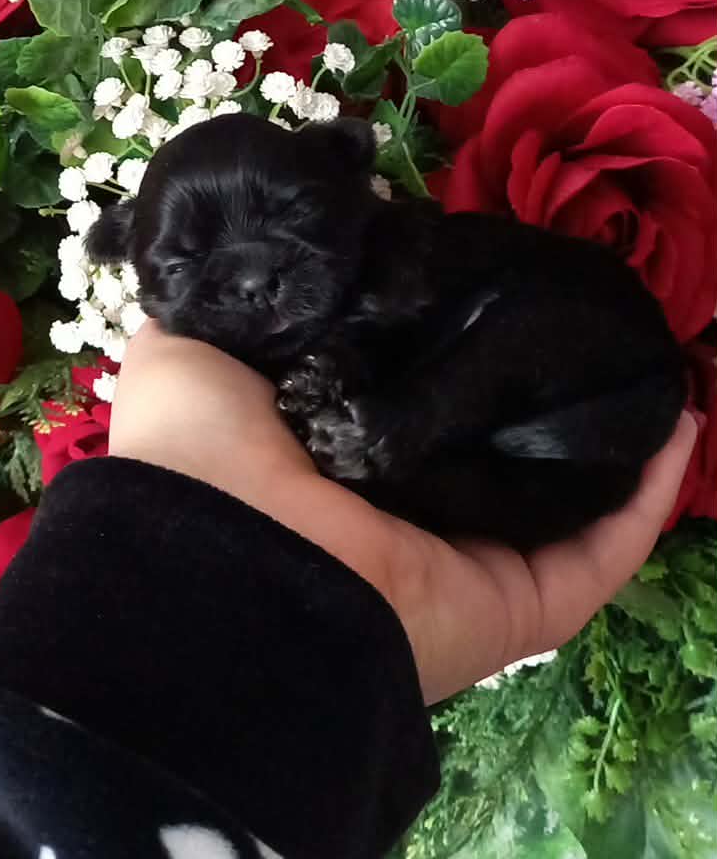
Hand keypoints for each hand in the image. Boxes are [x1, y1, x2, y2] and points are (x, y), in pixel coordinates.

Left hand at [109, 323, 697, 703]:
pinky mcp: (519, 605)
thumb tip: (281, 253)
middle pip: (495, 456)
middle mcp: (401, 519)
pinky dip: (648, 495)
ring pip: (564, 503)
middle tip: (593, 322)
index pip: (410, 407)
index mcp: (331, 464)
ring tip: (653, 361)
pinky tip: (682, 419)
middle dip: (546, 394)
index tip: (499, 283)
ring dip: (616, 439)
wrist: (220, 561)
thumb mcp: (191, 347)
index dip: (454, 352)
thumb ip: (237, 304)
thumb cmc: (203, 452)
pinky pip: (602, 550)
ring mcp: (467, 568)